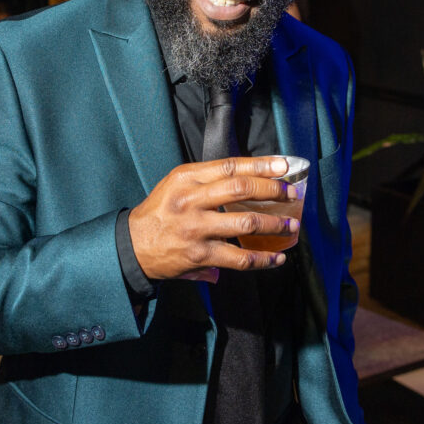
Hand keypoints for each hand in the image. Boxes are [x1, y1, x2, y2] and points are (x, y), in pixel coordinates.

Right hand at [128, 156, 298, 280]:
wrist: (132, 245)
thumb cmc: (159, 212)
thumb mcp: (176, 184)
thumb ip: (207, 180)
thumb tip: (249, 181)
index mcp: (186, 178)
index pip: (230, 166)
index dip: (260, 165)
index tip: (282, 165)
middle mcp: (191, 200)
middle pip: (241, 189)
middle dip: (272, 191)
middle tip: (291, 194)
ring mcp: (196, 228)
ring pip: (245, 222)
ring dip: (274, 224)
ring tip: (290, 225)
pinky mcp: (199, 255)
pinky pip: (239, 257)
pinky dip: (262, 259)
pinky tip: (276, 258)